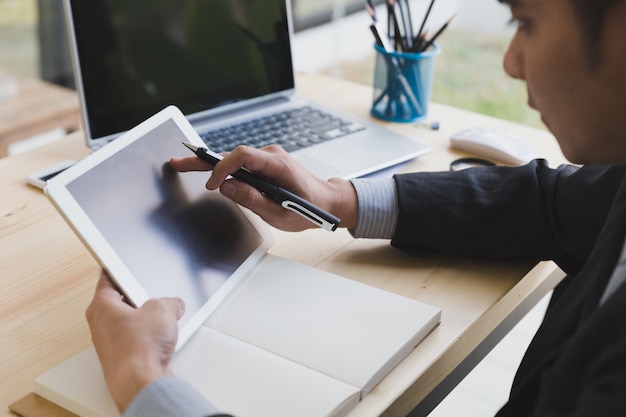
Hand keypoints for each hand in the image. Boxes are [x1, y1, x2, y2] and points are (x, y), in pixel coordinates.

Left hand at [85, 272, 184, 411]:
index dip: (119, 270)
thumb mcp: (162, 309)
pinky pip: (138, 340)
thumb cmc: (138, 349)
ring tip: (162, 322)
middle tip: (155, 297)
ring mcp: (111, 343)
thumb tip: (173, 304)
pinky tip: (161, 340)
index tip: (122, 265)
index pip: (107, 279)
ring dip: (147, 321)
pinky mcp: (124, 357)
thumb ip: (169, 302)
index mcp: (101, 306)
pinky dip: (149, 338)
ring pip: (132, 322)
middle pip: (122, 302)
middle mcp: (101, 325)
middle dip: (141, 299)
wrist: (141, 381)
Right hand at [170, 145, 357, 230]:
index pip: (243, 156)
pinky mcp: (265, 165)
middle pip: (232, 154)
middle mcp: (272, 156)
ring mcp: (269, 158)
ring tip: (184, 167)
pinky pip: (241, 164)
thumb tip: (227, 187)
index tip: (212, 184)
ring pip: (234, 159)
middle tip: (177, 163)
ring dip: (211, 165)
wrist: (327, 201)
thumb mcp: (281, 213)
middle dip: (204, 161)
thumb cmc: (309, 209)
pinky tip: (207, 173)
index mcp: (279, 165)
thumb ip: (253, 200)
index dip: (223, 168)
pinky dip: (223, 169)